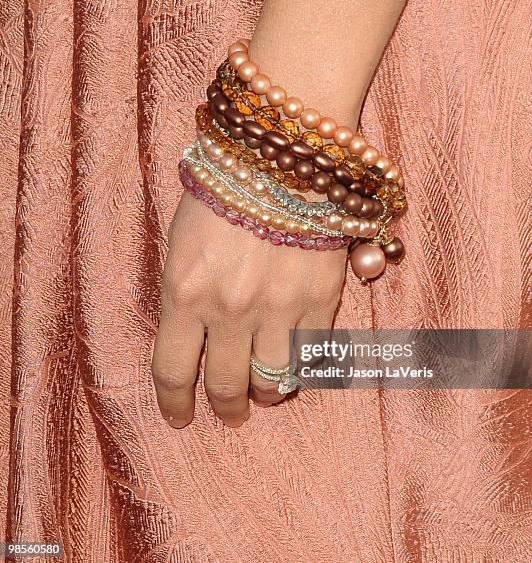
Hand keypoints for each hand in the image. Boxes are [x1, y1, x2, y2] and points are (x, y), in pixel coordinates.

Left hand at [151, 191, 346, 427]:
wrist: (281, 154)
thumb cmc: (223, 189)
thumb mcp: (181, 242)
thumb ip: (184, 296)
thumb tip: (196, 341)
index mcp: (184, 292)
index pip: (172, 371)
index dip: (174, 403)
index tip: (180, 416)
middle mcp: (229, 309)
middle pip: (225, 385)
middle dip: (225, 408)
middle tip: (229, 415)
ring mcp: (278, 307)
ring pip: (271, 381)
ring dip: (266, 394)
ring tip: (264, 393)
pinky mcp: (319, 299)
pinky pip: (310, 357)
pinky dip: (300, 369)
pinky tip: (293, 366)